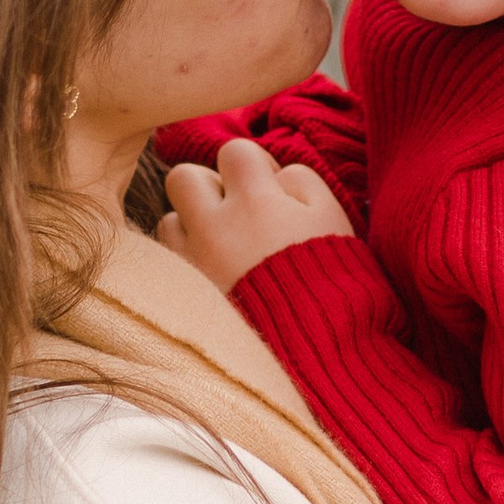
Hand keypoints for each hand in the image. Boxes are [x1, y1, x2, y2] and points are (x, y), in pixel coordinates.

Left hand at [158, 141, 352, 294]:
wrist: (319, 353)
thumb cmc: (335, 283)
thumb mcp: (334, 218)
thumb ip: (301, 181)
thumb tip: (275, 174)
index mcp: (256, 201)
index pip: (234, 151)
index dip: (253, 166)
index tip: (270, 192)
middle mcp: (215, 227)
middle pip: (184, 177)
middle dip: (207, 188)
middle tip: (235, 214)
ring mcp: (194, 264)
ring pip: (170, 221)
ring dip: (193, 227)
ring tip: (225, 251)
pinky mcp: (186, 299)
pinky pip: (169, 263)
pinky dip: (187, 262)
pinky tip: (215, 276)